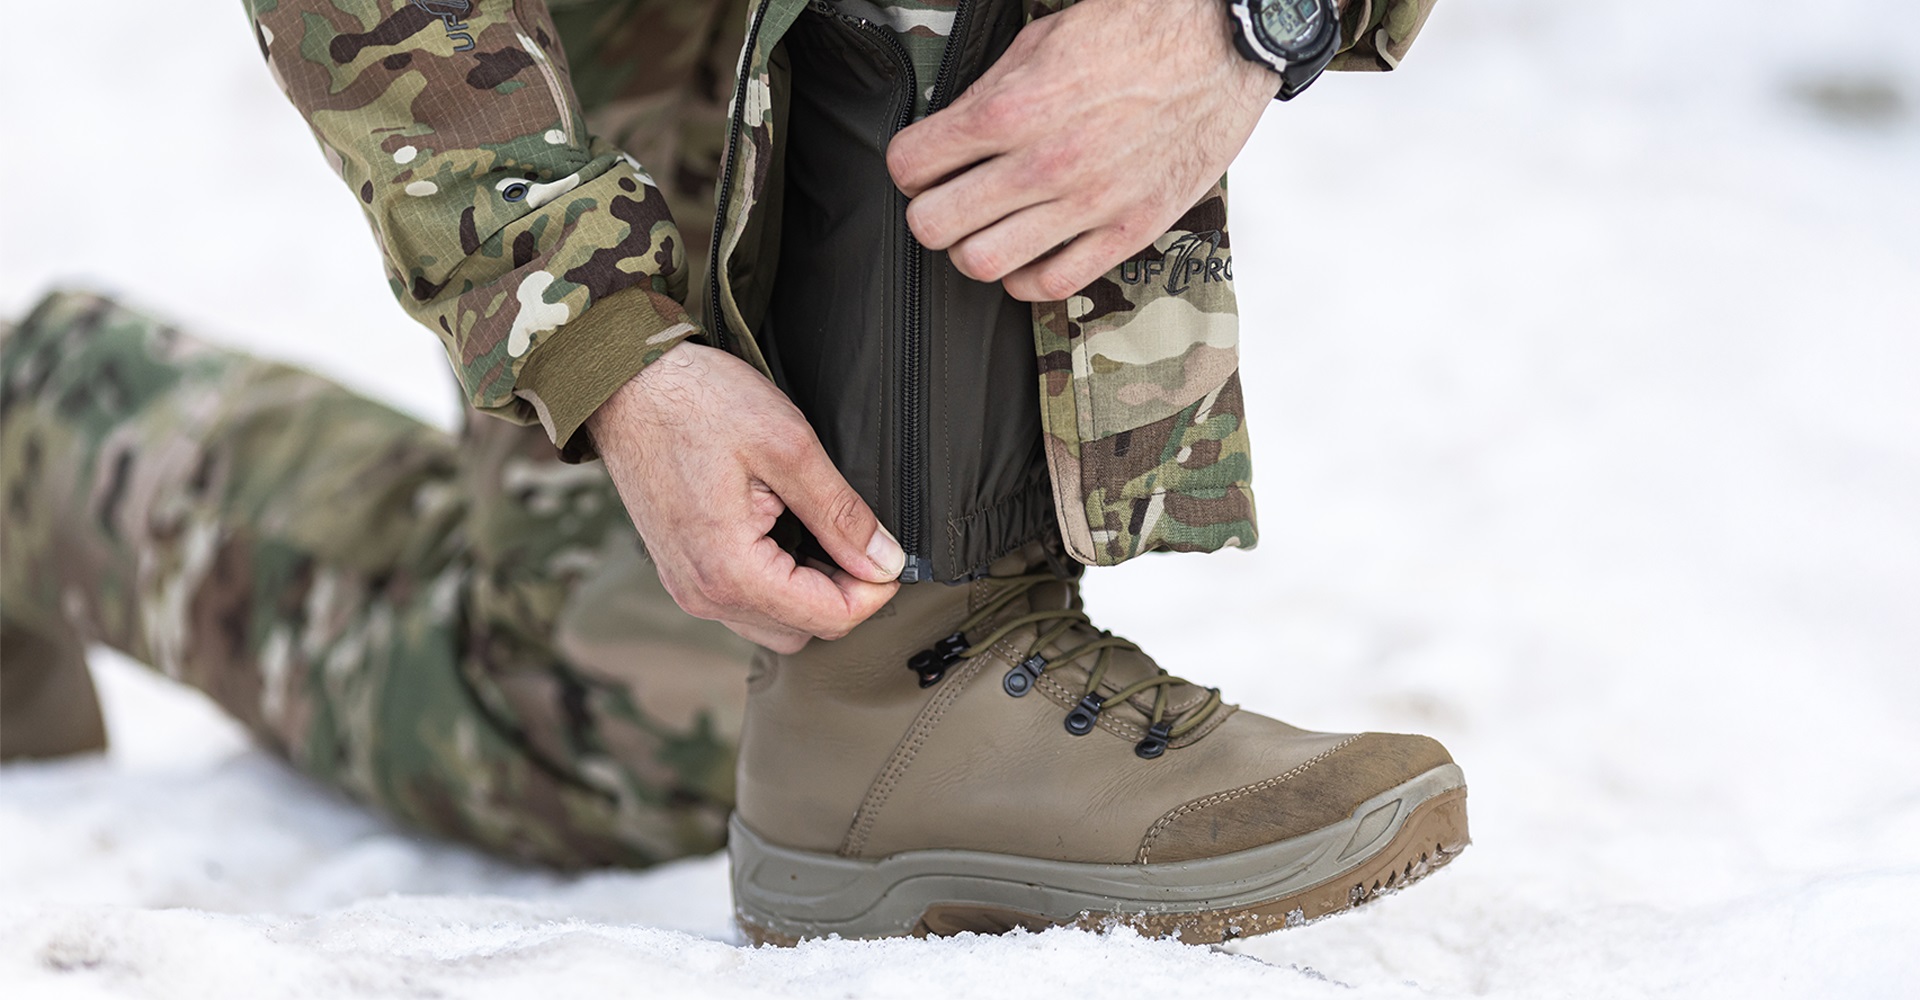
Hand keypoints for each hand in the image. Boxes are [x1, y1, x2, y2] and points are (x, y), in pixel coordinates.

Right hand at [586, 342, 902, 651]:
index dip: (875, 590)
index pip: (830, 619)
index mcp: (730, 571)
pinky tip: (785, 532)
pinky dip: (777, 582)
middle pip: (804, 631)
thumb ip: (840, 512)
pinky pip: (743, 603)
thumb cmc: (696, 402)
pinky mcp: (681, 571)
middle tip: (857, 538)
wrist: (624, 384)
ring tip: (820, 532)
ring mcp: (687, 587)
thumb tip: (886, 561)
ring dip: (809, 592)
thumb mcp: (788, 445)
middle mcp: (703, 594)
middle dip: (843, 595)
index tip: (891, 554)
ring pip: (773, 623)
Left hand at [887, 0, 1277, 301]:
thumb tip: (949, 135)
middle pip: (934, 224)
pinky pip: (1049, 284)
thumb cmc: (1134, 32)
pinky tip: (1029, 250)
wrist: (1221, 44)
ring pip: (981, 263)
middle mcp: (1043, 163)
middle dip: (929, 212)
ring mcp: (1086, 204)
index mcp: (1012, 108)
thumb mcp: (1041, 41)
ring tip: (987, 228)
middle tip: (947, 199)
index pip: (911, 163)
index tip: (924, 164)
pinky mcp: (1127, 231)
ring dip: (971, 248)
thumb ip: (987, 95)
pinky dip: (1024, 276)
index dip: (909, 164)